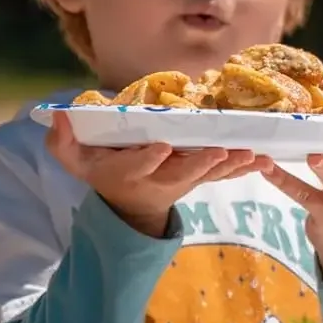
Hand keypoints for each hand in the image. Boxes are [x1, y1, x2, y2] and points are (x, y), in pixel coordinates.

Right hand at [48, 113, 256, 236]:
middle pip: (182, 172)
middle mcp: (159, 179)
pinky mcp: (200, 178)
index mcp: (129, 172)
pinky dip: (243, 168)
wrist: (130, 204)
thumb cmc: (102, 172)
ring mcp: (183, 180)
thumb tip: (58, 117)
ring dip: (232, 166)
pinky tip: (264, 160)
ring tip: (254, 156)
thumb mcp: (77, 162)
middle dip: (201, 163)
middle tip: (219, 152)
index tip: (161, 148)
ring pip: (210, 175)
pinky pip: (224, 174)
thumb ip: (64, 143)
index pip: (138, 166)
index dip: (149, 159)